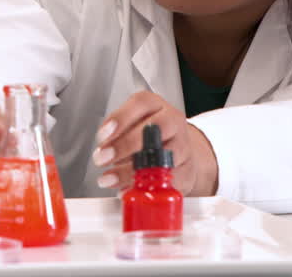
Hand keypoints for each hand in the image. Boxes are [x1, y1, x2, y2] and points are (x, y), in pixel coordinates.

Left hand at [93, 90, 218, 195]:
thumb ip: (116, 136)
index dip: (120, 119)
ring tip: (110, 179)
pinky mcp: (188, 169)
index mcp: (155, 105)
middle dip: (123, 145)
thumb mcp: (130, 128)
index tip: (103, 135)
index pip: (140, 103)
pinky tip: (130, 188)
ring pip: (160, 156)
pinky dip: (147, 185)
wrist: (178, 156)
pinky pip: (167, 178)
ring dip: (131, 170)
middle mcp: (171, 120)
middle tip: (103, 158)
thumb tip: (103, 151)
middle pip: (152, 128)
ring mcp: (182, 144)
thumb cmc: (148, 138)